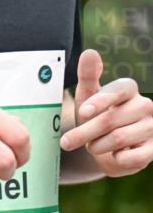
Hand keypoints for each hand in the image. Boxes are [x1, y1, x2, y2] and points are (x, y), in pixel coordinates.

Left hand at [59, 50, 152, 176]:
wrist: (107, 149)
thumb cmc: (96, 119)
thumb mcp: (87, 98)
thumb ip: (88, 76)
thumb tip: (89, 52)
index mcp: (128, 90)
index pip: (118, 90)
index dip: (99, 101)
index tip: (83, 112)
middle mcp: (145, 105)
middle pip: (109, 120)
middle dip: (83, 133)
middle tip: (67, 142)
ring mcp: (152, 127)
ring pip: (117, 140)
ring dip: (96, 147)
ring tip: (93, 146)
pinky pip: (131, 158)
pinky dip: (115, 160)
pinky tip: (113, 156)